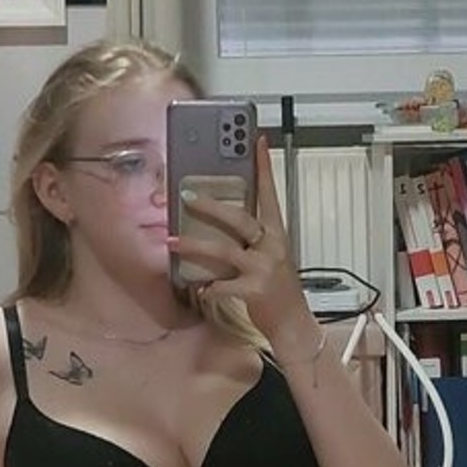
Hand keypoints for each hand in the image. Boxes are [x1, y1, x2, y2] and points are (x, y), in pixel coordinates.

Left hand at [166, 134, 311, 344]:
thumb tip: (219, 224)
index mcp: (277, 234)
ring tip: (172, 241)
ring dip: (194, 245)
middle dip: (211, 206)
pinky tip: (199, 288)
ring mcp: (264, 269)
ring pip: (223, 250)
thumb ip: (251, 240)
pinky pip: (222, 285)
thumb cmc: (278, 289)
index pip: (270, 193)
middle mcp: (272, 247)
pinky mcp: (254, 291)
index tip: (256, 141)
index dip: (263, 167)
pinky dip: (208, 287)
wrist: (294, 325)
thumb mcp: (270, 257)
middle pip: (240, 218)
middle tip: (186, 195)